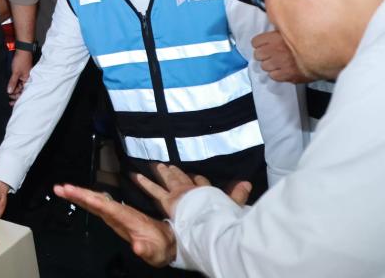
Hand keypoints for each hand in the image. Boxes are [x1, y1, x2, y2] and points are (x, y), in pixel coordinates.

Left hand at [7, 50, 32, 100]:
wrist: (23, 50)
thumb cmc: (21, 61)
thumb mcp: (15, 72)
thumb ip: (13, 82)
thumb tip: (9, 92)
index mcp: (28, 80)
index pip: (23, 92)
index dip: (17, 98)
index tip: (10, 102)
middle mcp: (27, 80)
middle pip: (22, 90)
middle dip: (15, 95)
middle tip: (8, 99)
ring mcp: (24, 76)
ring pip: (19, 86)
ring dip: (14, 90)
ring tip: (8, 94)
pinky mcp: (21, 73)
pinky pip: (18, 82)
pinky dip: (14, 85)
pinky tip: (10, 87)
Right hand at [53, 184, 176, 266]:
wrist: (167, 241)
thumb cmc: (160, 247)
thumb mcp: (155, 252)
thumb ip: (146, 249)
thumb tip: (138, 248)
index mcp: (127, 218)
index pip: (108, 207)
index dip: (94, 201)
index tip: (79, 195)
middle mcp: (120, 212)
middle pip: (97, 199)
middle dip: (80, 193)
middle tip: (61, 188)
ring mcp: (117, 213)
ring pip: (96, 200)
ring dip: (79, 194)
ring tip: (62, 189)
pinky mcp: (114, 216)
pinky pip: (97, 204)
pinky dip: (85, 199)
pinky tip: (76, 196)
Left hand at [133, 163, 251, 218]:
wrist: (208, 218)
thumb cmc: (221, 215)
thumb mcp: (233, 206)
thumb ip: (238, 195)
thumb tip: (247, 183)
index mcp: (207, 192)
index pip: (203, 184)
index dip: (199, 180)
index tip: (196, 177)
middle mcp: (192, 189)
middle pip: (184, 178)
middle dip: (178, 172)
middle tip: (170, 166)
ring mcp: (179, 193)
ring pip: (169, 180)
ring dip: (163, 173)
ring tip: (157, 166)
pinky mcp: (168, 200)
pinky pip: (153, 190)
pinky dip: (145, 183)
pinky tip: (136, 176)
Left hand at [251, 31, 310, 82]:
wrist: (327, 54)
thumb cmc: (312, 41)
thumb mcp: (295, 29)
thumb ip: (282, 30)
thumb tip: (275, 26)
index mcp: (275, 37)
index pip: (255, 42)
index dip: (260, 44)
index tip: (265, 45)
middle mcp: (275, 50)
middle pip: (258, 55)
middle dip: (264, 55)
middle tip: (273, 54)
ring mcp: (280, 63)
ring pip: (264, 67)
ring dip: (271, 65)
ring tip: (281, 62)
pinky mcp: (287, 75)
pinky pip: (273, 76)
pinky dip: (278, 74)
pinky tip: (285, 70)